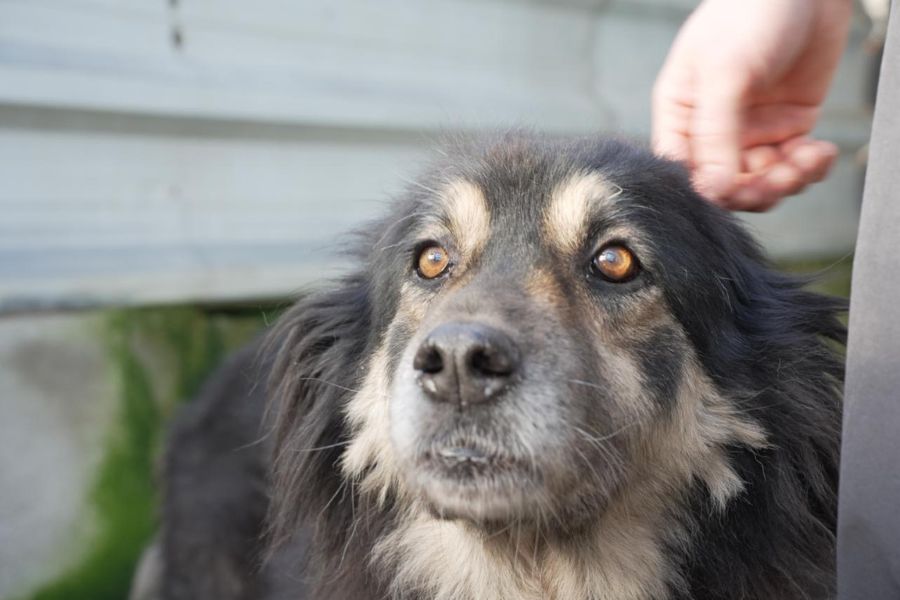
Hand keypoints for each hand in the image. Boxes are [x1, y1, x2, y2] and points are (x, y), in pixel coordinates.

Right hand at [652, 0, 852, 210]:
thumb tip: (711, 190)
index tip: (735, 188)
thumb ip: (715, 133)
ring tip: (807, 158)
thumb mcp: (724, 72)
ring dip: (786, 182)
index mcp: (681, 115)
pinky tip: (820, 151)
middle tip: (781, 177)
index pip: (683, 172)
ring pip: (761, 184)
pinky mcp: (787, 128)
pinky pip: (793, 167)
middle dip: (755, 190)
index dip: (708, 190)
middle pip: (724, 186)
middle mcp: (712, 130)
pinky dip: (809, 169)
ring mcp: (750, 131)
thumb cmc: (750, 14)